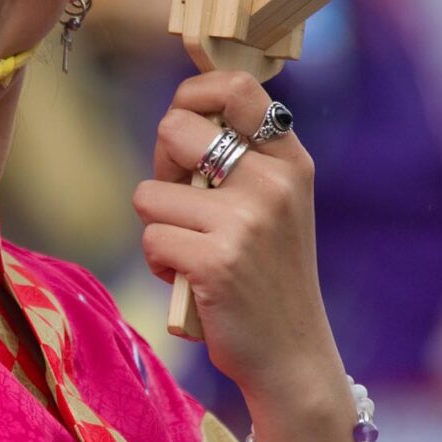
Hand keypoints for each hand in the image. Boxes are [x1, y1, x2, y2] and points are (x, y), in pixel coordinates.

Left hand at [133, 71, 341, 405]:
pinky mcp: (216, 259)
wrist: (292, 355)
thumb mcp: (274, 204)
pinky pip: (150, 238)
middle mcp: (273, 182)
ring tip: (193, 252)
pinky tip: (190, 280)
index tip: (184, 123)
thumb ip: (241, 158)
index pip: (237, 86)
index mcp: (290, 160)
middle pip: (174, 128)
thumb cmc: (266, 274)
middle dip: (161, 164)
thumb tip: (177, 116)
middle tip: (181, 200)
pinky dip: (158, 262)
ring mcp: (246, 220)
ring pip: (149, 193)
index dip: (193, 94)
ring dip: (158, 226)